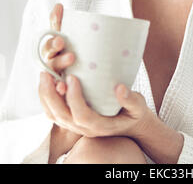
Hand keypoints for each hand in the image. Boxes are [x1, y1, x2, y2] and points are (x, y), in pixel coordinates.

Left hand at [39, 4, 154, 139]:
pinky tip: (48, 81)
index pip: (82, 115)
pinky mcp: (72, 119)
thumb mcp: (138, 107)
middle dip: (51, 95)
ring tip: (44, 75)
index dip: (74, 98)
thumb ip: (131, 99)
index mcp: (100, 126)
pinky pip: (54, 112)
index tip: (72, 77)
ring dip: (46, 96)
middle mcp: (84, 128)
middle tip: (47, 73)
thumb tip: (120, 88)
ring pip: (54, 115)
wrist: (131, 125)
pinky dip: (47, 98)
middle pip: (61, 116)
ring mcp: (76, 126)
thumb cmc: (134, 113)